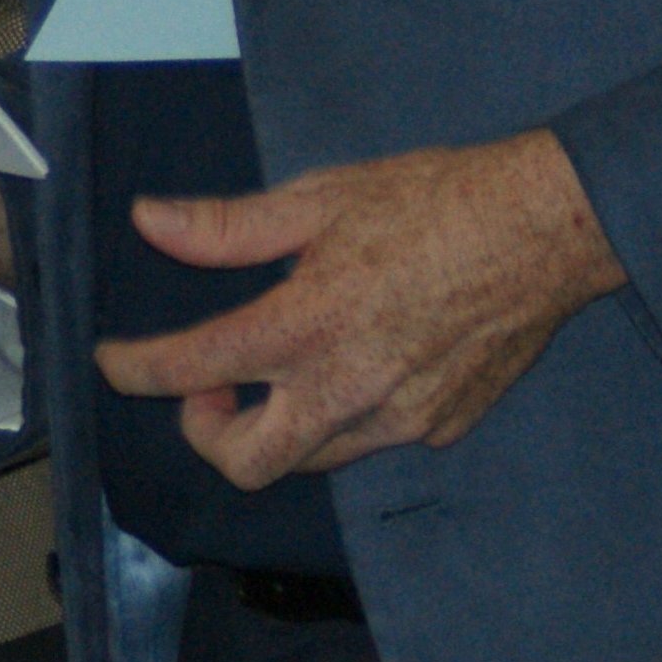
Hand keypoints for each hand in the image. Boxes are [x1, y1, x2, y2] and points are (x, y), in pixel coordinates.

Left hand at [90, 132, 625, 487]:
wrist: (547, 227)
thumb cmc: (434, 200)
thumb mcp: (321, 198)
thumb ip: (229, 227)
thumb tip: (151, 222)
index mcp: (306, 326)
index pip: (191, 369)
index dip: (134, 370)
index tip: (114, 361)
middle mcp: (347, 389)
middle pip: (247, 463)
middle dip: (209, 432)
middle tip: (213, 382)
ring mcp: (398, 418)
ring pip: (312, 458)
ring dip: (281, 422)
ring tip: (288, 365)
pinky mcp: (441, 426)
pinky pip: (373, 438)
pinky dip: (349, 411)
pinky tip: (367, 357)